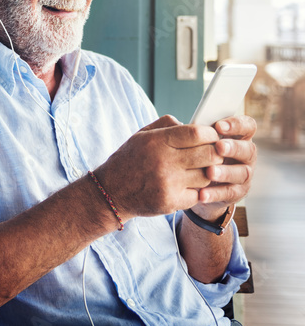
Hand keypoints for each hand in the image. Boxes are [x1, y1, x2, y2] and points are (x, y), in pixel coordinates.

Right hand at [94, 115, 223, 220]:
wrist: (110, 192)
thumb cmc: (129, 160)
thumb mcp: (141, 135)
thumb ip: (167, 125)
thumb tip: (195, 123)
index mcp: (156, 142)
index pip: (197, 133)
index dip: (210, 134)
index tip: (211, 136)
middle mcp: (163, 162)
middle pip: (209, 154)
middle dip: (215, 153)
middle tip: (211, 153)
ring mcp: (168, 184)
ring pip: (207, 176)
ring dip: (207, 173)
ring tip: (196, 170)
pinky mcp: (170, 202)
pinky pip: (198, 194)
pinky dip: (196, 190)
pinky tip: (187, 186)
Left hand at [189, 115, 256, 219]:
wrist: (195, 184)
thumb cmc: (195, 154)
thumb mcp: (192, 141)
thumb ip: (189, 131)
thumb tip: (176, 122)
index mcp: (237, 137)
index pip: (247, 126)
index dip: (237, 124)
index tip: (219, 126)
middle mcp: (245, 154)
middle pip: (248, 149)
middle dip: (234, 147)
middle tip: (218, 147)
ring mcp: (243, 174)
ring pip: (242, 173)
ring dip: (225, 172)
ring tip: (209, 172)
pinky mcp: (237, 192)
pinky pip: (229, 193)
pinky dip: (216, 193)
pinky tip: (202, 193)